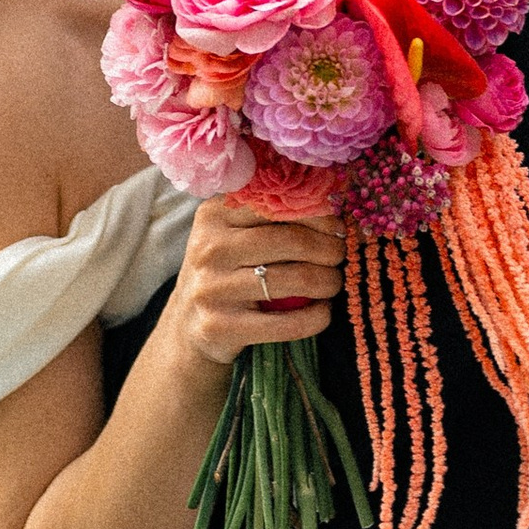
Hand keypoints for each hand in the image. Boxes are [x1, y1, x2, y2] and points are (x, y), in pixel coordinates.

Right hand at [170, 196, 344, 368]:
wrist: (188, 323)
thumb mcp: (232, 233)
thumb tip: (332, 201)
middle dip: (330, 249)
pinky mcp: (220, 326)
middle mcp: (209, 248)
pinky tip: (323, 312)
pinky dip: (315, 318)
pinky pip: (285, 323)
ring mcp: (212, 289)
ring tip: (333, 283)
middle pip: (292, 241)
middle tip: (340, 256)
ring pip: (293, 279)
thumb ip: (269, 214)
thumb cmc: (226, 269)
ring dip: (328, 282)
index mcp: (215, 214)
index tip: (339, 227)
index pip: (279, 205)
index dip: (319, 215)